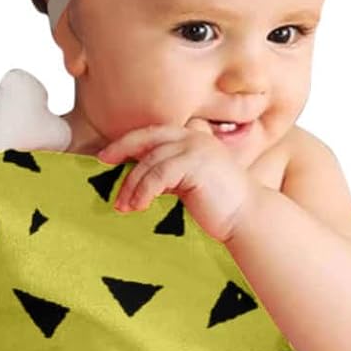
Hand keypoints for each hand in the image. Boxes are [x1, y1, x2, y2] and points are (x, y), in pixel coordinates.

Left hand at [96, 120, 254, 242]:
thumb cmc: (219, 205)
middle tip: (102, 163)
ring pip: (150, 161)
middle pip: (148, 137)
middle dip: (121, 149)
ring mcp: (196, 149)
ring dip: (132, 184)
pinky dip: (144, 191)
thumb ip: (169, 174)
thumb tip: (137, 178)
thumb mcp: (188, 183)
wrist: (247, 217)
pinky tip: (138, 206)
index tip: (106, 155)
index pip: (153, 133)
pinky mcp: (196, 165)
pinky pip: (159, 175)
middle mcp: (194, 137)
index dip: (128, 141)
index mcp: (193, 138)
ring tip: (123, 206)